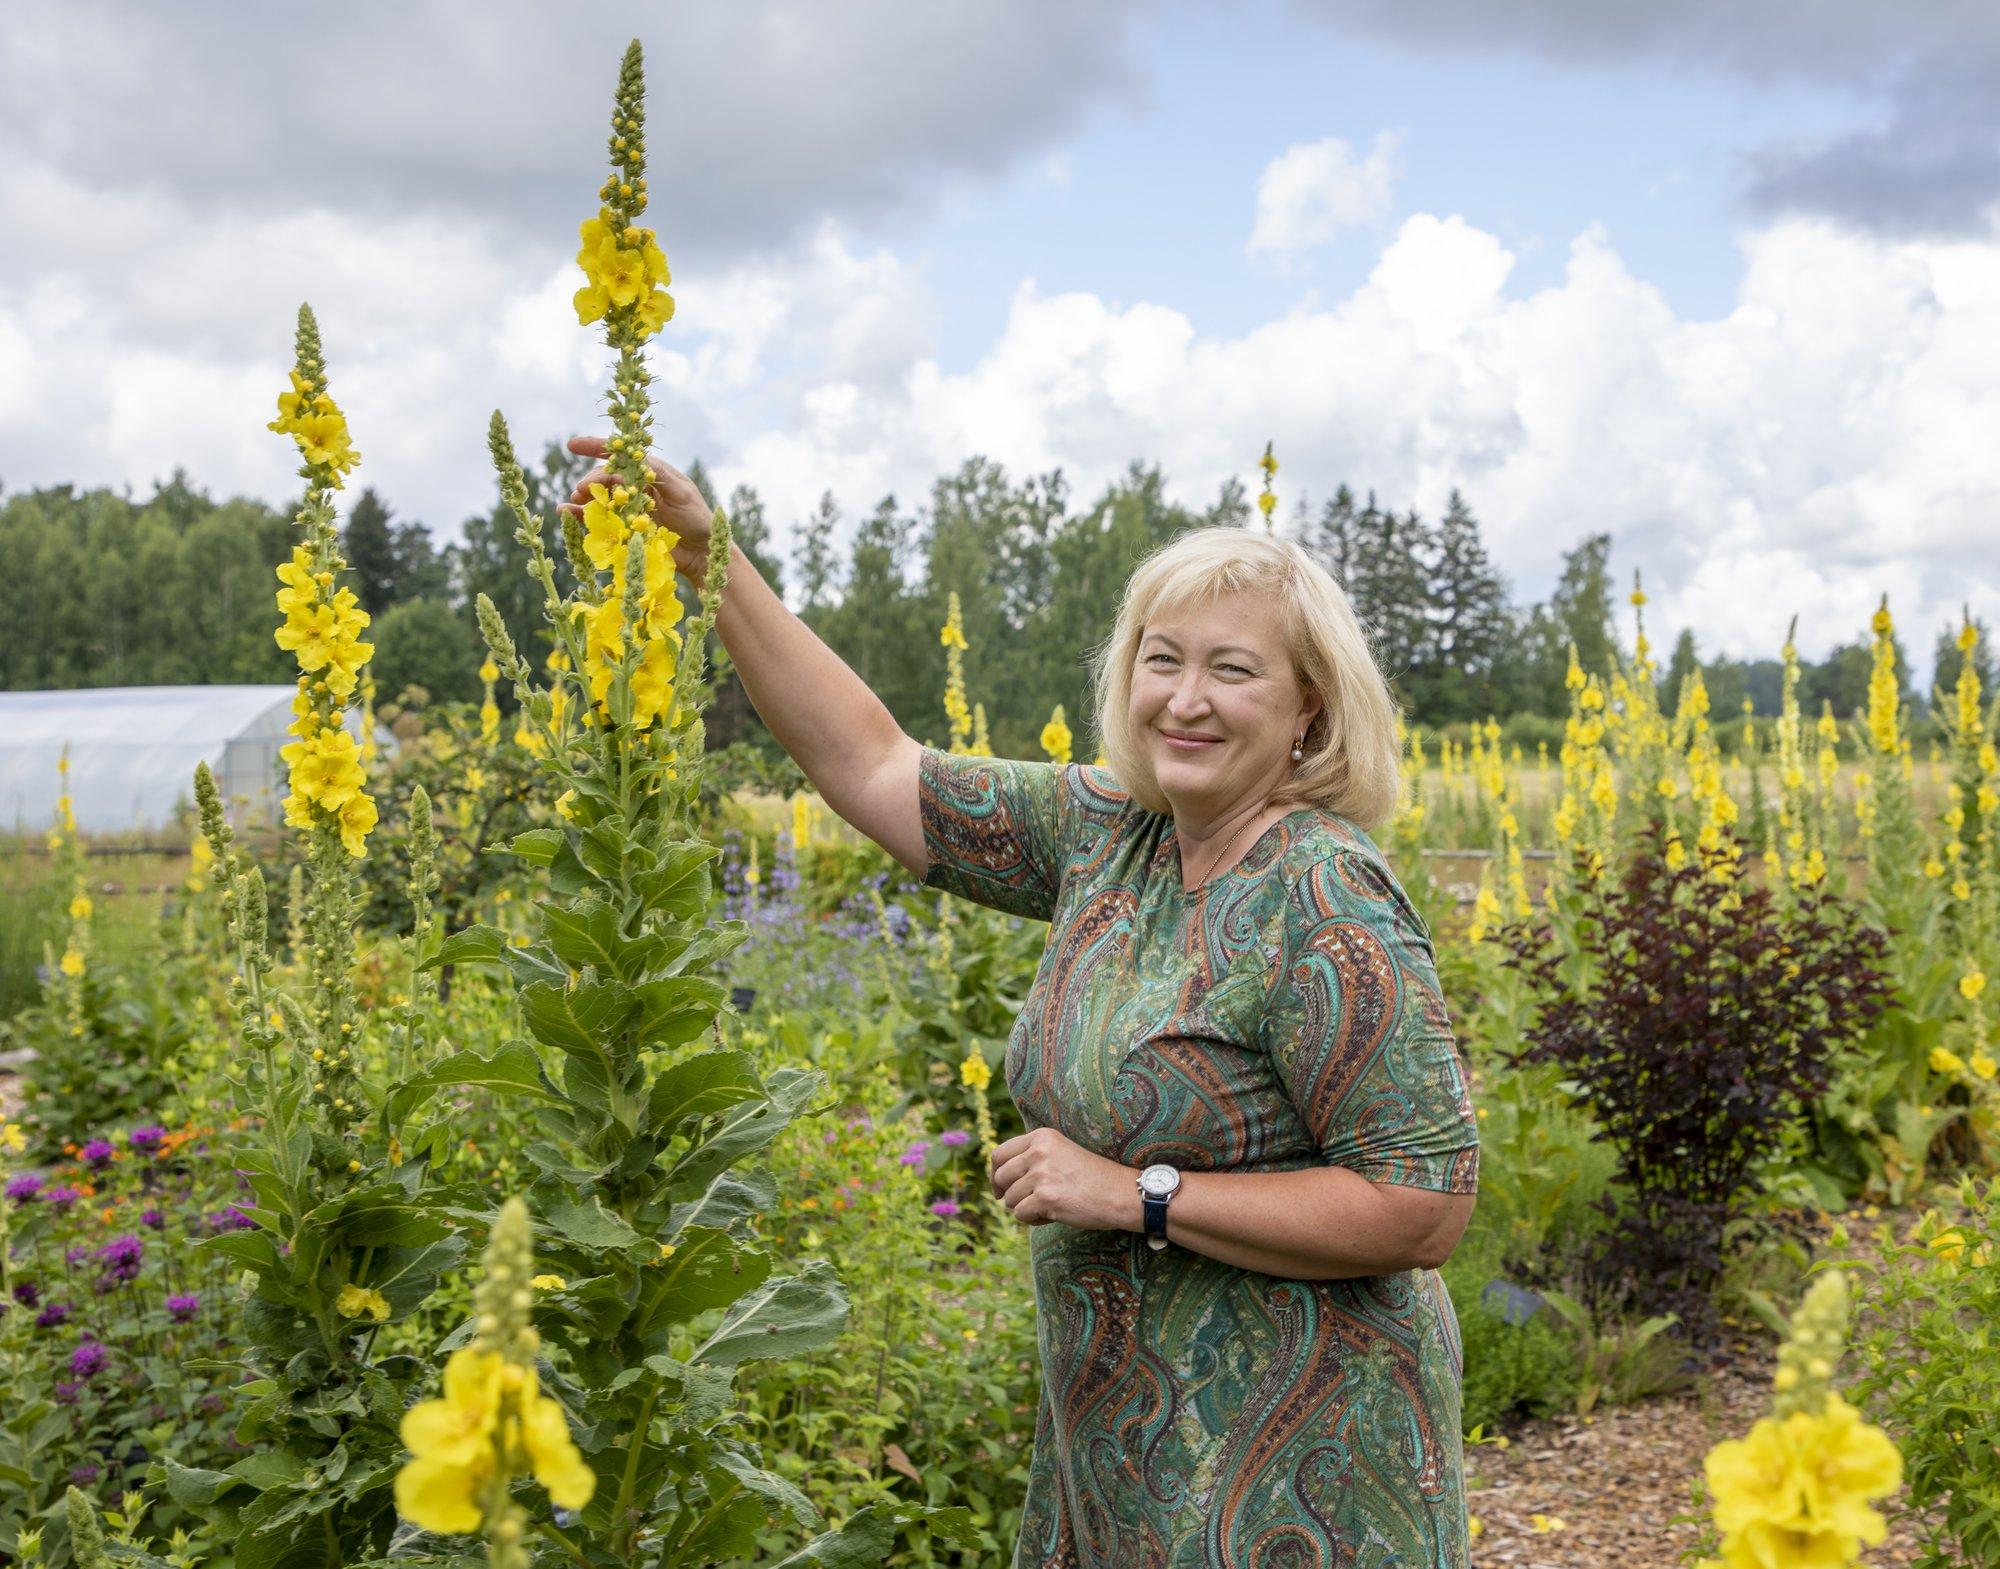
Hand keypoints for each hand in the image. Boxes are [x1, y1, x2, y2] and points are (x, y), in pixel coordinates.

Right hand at [559, 436, 717, 586]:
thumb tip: (637, 460)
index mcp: (649, 472)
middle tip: (580, 490)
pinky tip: (567, 515)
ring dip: (582, 499)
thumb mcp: (682, 493)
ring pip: (599, 498)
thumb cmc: (697, 518)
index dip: (596, 447)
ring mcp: (629, 508)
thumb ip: (660, 475)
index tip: (573, 445)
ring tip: (570, 504)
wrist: (701, 552)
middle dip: (590, 481)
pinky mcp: (625, 529)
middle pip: (606, 478)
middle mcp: (636, 487)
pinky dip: (582, 516)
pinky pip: (600, 520)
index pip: (621, 456)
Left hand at [989, 1127, 1137, 1232]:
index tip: (1001, 1188)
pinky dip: (1034, 1220)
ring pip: (1009, 1199)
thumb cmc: (1091, 1177)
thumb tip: (997, 1178)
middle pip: (1000, 1178)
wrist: (1120, 1193)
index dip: (995, 1175)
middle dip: (1009, 1194)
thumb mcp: (1060, 1153)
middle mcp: (1039, 1151)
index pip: (999, 1154)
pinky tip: (1053, 1215)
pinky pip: (1021, 1214)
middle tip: (1028, 1202)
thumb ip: (1032, 1157)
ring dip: (1025, 1208)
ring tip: (1050, 1206)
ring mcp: (1042, 1174)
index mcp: (1041, 1137)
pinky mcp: (1046, 1197)